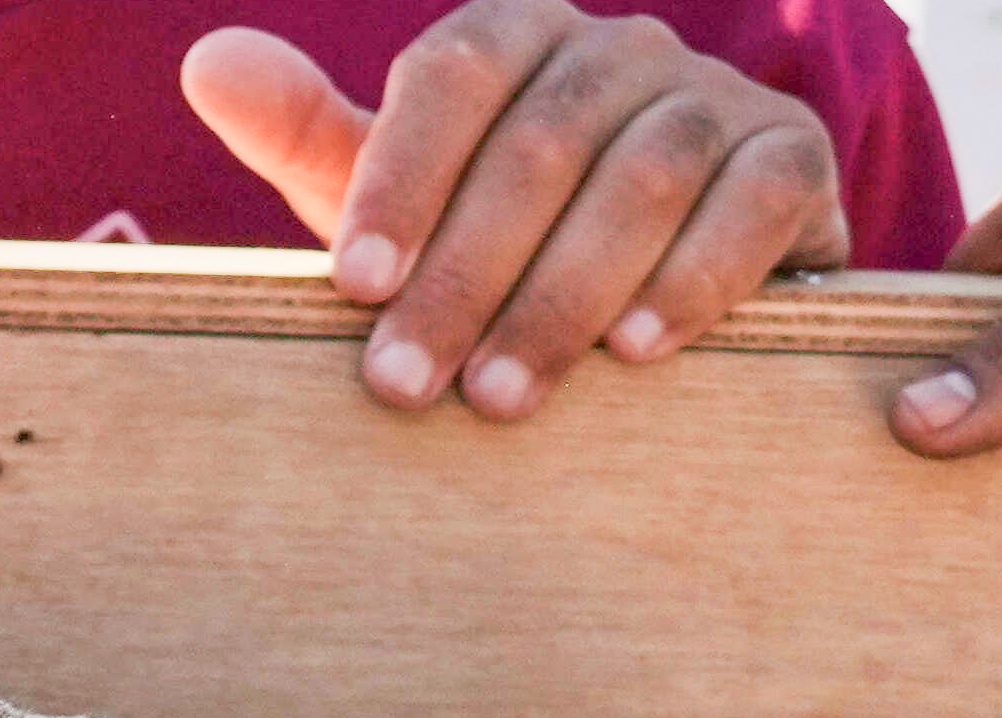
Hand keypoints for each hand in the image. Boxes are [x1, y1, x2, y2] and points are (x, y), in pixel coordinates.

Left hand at [186, 8, 844, 422]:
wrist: (658, 286)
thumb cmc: (492, 240)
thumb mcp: (392, 194)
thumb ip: (307, 133)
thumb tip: (207, 63)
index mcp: (514, 37)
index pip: (454, 72)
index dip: (401, 176)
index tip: (350, 288)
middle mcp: (618, 48)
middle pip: (539, 142)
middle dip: (465, 273)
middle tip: (406, 386)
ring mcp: (714, 95)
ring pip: (643, 174)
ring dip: (565, 294)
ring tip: (502, 397)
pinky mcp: (793, 158)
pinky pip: (752, 203)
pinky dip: (696, 277)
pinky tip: (638, 354)